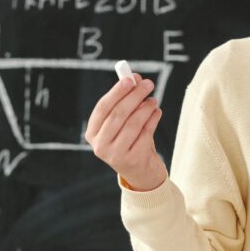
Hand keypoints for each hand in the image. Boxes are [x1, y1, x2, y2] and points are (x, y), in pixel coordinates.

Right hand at [85, 73, 167, 190]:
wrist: (141, 172)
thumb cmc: (130, 140)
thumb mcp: (124, 122)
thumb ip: (126, 100)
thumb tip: (135, 78)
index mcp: (92, 133)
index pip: (102, 108)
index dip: (117, 91)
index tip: (130, 79)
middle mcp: (100, 146)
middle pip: (118, 114)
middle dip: (135, 96)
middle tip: (148, 84)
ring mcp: (115, 155)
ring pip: (133, 123)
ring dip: (146, 107)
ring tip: (153, 100)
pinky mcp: (133, 160)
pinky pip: (146, 133)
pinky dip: (153, 119)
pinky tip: (157, 112)